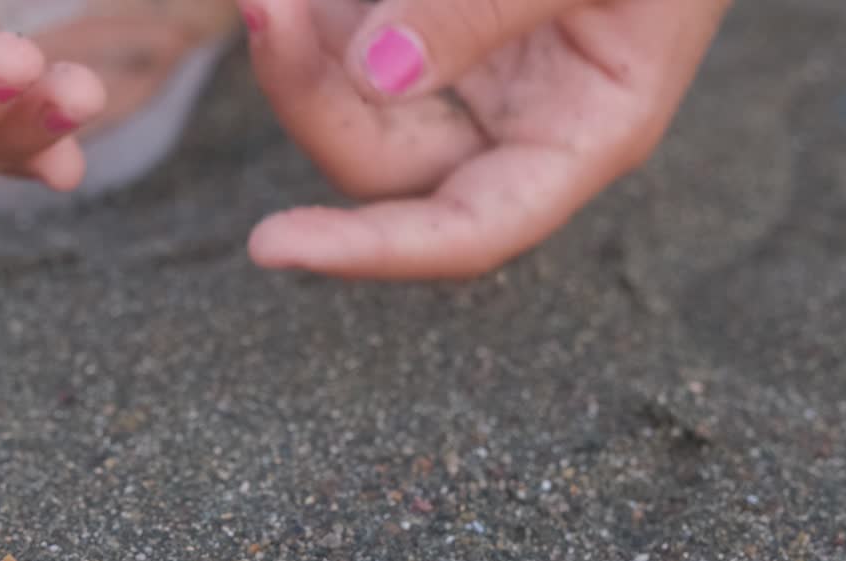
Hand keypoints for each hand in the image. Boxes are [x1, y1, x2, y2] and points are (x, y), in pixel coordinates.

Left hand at [239, 0, 732, 278]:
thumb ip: (489, 8)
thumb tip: (374, 72)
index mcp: (579, 135)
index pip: (467, 230)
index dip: (370, 250)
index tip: (268, 245)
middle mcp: (515, 124)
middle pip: (380, 161)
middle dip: (308, 94)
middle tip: (266, 4)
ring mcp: (470, 75)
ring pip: (353, 96)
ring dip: (304, 45)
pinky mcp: (435, 26)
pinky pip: (355, 34)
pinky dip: (322, 14)